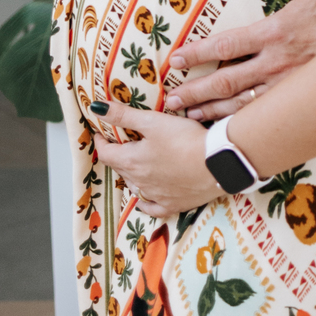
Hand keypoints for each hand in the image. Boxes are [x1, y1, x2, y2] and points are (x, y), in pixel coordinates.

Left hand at [90, 100, 216, 218]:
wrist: (218, 163)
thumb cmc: (185, 139)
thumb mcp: (153, 121)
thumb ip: (124, 115)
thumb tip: (97, 108)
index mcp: (131, 161)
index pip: (106, 153)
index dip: (102, 141)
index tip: (102, 133)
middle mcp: (139, 182)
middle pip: (120, 168)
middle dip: (117, 154)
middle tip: (120, 142)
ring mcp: (155, 196)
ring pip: (135, 186)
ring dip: (131, 174)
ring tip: (136, 162)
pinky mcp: (172, 205)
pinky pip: (151, 206)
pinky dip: (145, 200)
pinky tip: (145, 195)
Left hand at [164, 0, 315, 122]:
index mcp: (278, 32)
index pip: (227, 45)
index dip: (198, 54)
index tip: (174, 61)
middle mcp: (280, 64)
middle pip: (228, 82)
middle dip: (196, 92)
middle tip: (170, 100)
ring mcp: (292, 86)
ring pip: (245, 106)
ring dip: (215, 114)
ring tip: (189, 119)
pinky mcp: (306, 99)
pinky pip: (270, 116)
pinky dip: (245, 124)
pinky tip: (231, 130)